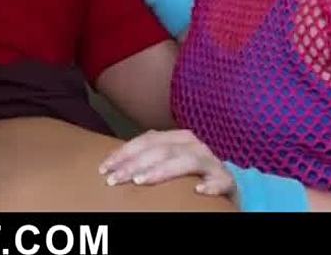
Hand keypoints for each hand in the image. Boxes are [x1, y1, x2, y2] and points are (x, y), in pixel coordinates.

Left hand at [99, 129, 234, 196]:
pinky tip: (199, 192)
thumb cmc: (188, 175)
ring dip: (163, 171)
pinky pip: (221, 180)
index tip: (103, 168)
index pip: (146, 141)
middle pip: (161, 150)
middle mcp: (194, 146)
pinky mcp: (227, 180)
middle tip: (115, 179)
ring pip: (187, 161)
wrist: (226, 185)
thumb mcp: (166, 162)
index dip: (123, 153)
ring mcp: (212, 162)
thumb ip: (146, 159)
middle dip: (135, 164)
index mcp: (177, 138)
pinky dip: (211, 185)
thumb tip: (111, 165)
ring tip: (141, 181)